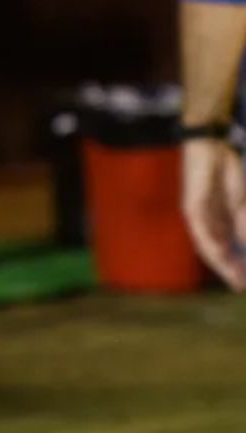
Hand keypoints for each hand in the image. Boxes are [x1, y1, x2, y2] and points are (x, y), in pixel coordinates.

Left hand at [182, 138, 245, 290]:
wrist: (214, 147)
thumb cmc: (228, 171)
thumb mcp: (241, 202)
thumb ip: (242, 223)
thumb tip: (245, 244)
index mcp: (218, 220)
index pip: (226, 248)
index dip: (236, 265)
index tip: (245, 282)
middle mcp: (206, 221)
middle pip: (216, 251)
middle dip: (228, 269)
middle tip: (240, 285)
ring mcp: (198, 214)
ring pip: (207, 244)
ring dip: (219, 261)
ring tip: (232, 276)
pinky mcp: (192, 205)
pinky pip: (200, 228)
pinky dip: (210, 242)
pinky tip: (219, 254)